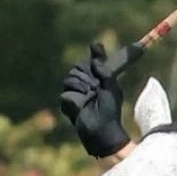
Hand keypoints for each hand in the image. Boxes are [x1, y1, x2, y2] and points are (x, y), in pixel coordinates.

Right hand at [59, 42, 130, 157]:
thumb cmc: (110, 110)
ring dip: (80, 84)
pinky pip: (66, 93)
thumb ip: (105, 70)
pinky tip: (82, 102)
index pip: (93, 62)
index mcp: (99, 79)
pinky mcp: (68, 103)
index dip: (95, 55)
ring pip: (69, 78)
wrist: (102, 129)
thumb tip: (95, 52)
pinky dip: (74, 96)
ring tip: (90, 93)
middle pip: (77, 67)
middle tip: (95, 83)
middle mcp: (86, 83)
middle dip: (85, 73)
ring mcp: (76, 93)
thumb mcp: (111, 87)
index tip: (96, 46)